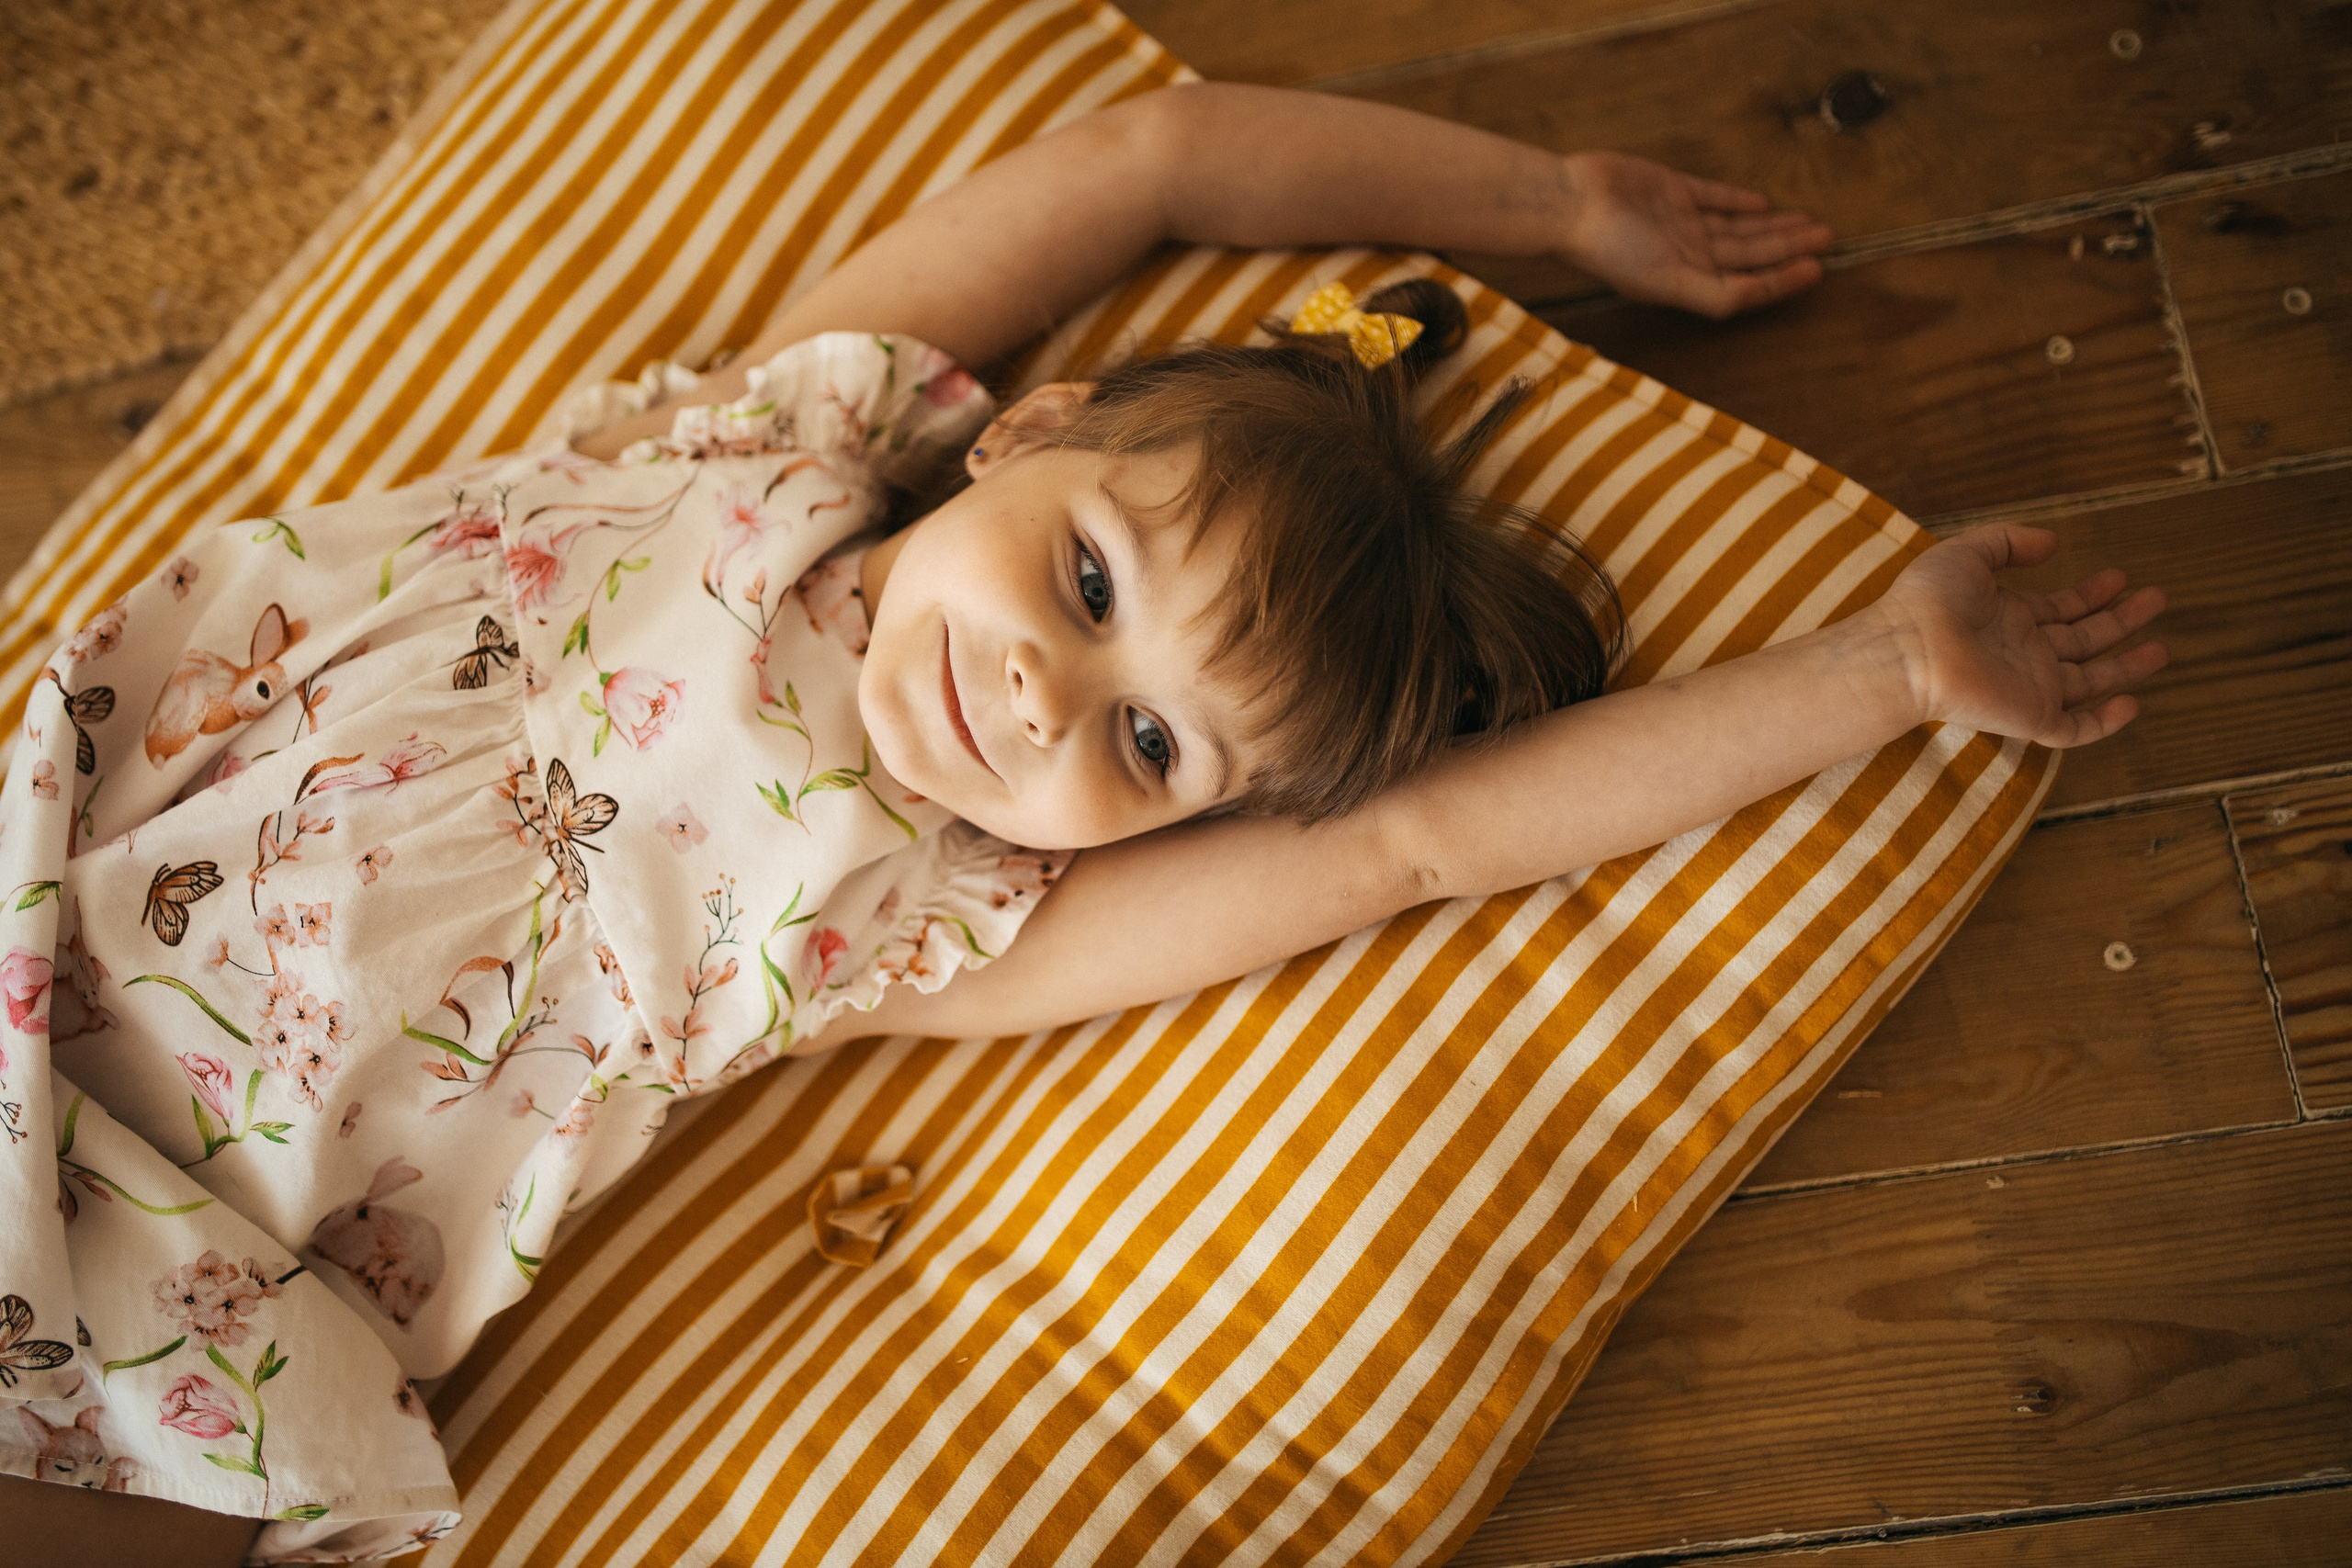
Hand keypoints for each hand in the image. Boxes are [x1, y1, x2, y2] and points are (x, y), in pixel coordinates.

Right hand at [1558, 151, 1834, 318]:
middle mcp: (1688, 254)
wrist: (1572, 204)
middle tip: (1828, 237)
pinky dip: (1736, 201)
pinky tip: (1761, 203)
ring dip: (1773, 227)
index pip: (1748, 285)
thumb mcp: (1669, 281)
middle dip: (1789, 248)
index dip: (1784, 279)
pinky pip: (1712, 197)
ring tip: (1808, 222)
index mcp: (1689, 281)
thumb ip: (1714, 295)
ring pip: (1739, 227)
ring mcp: (1679, 222)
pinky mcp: (1670, 189)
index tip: (1818, 269)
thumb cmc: (1614, 249)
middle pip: (1750, 254)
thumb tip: (1757, 299)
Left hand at [1874, 524, 2167, 748]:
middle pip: (2083, 640)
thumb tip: (2053, 543)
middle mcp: (2023, 653)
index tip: (2119, 577)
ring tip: (2163, 648)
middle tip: (2157, 599)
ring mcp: (2029, 687)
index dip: (2091, 594)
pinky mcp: (2030, 717)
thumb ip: (2009, 542)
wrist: (1907, 651)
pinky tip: (2132, 704)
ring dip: (2127, 667)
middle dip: (2121, 621)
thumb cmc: (1927, 602)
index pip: (2060, 609)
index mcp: (2009, 618)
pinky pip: (2074, 729)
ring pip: (2090, 682)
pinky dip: (2104, 722)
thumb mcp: (1968, 553)